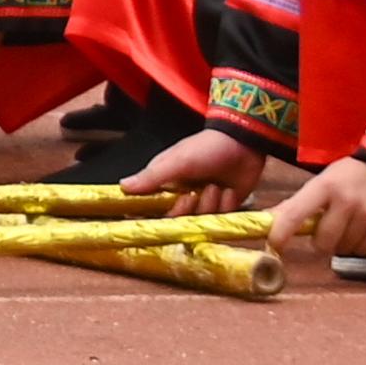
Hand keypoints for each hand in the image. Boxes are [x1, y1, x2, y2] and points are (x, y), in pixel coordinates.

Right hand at [119, 123, 271, 217]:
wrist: (244, 145)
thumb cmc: (205, 149)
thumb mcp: (177, 162)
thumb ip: (151, 177)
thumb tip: (122, 186)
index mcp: (165, 182)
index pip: (150, 206)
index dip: (153, 215)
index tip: (159, 217)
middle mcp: (181, 195)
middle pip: (177, 218)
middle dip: (187, 208)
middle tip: (193, 195)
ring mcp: (203, 202)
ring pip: (200, 219)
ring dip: (210, 204)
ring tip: (216, 186)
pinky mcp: (223, 207)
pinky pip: (220, 218)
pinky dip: (225, 205)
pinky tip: (228, 190)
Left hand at [265, 153, 365, 261]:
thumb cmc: (350, 176)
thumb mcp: (322, 182)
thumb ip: (296, 204)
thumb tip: (266, 221)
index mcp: (325, 186)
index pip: (295, 214)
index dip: (281, 234)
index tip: (273, 245)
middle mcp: (348, 200)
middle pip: (323, 241)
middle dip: (322, 241)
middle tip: (328, 229)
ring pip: (344, 249)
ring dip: (342, 243)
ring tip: (350, 224)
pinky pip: (365, 251)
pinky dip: (361, 245)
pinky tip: (365, 227)